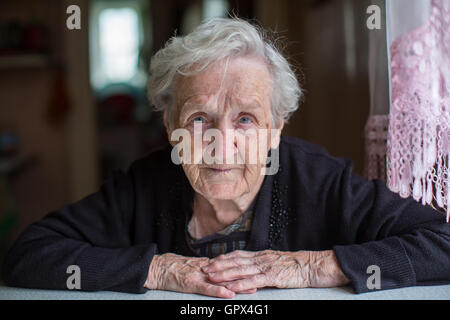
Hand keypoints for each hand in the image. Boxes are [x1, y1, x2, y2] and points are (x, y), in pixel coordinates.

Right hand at [144, 253, 256, 297]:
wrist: (156, 268)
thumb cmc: (171, 267)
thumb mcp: (190, 264)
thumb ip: (203, 266)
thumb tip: (214, 266)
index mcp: (205, 264)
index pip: (227, 266)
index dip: (241, 268)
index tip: (254, 270)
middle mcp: (205, 268)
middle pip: (228, 272)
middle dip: (245, 276)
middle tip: (259, 279)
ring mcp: (199, 276)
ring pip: (222, 280)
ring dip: (237, 285)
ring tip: (252, 288)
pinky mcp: (191, 283)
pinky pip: (207, 288)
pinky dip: (219, 292)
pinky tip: (229, 295)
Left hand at [202, 249, 348, 292]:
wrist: (315, 265)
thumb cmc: (299, 266)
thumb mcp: (278, 262)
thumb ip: (265, 264)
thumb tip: (253, 268)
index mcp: (262, 255)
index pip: (239, 255)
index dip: (223, 258)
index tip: (211, 261)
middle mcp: (262, 259)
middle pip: (235, 261)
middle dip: (218, 265)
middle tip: (204, 268)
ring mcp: (267, 267)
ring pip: (241, 270)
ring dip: (225, 274)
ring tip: (211, 276)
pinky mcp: (274, 277)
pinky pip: (254, 281)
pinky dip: (241, 285)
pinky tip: (232, 288)